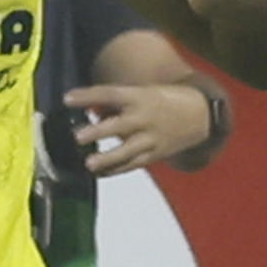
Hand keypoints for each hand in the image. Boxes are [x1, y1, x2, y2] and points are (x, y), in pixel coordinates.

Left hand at [65, 83, 211, 175]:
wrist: (199, 115)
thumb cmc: (161, 99)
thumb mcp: (142, 92)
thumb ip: (117, 103)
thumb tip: (90, 112)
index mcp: (140, 96)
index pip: (110, 94)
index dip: (88, 96)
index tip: (67, 99)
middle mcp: (145, 118)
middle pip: (119, 125)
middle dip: (98, 131)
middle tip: (77, 136)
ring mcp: (151, 138)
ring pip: (127, 151)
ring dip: (107, 158)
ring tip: (88, 164)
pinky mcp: (154, 154)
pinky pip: (133, 164)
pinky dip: (116, 169)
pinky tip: (99, 173)